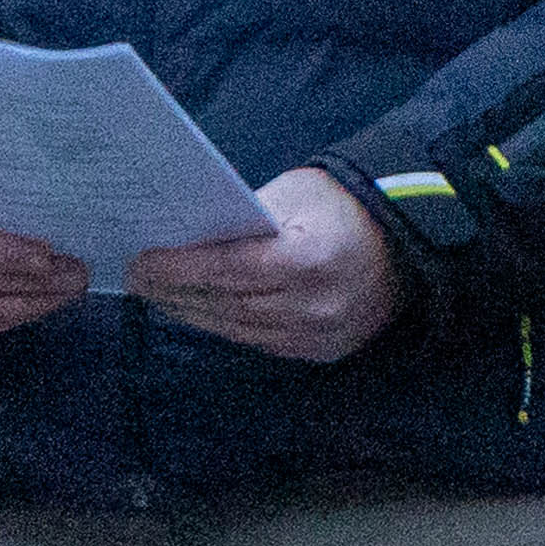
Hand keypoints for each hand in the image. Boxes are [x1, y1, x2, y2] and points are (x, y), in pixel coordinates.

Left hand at [133, 169, 399, 364]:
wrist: (407, 238)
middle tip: (137, 279)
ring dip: (193, 313)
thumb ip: (244, 219)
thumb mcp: (294, 193)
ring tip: (160, 296)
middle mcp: (314, 306)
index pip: (228, 270)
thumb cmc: (343, 204)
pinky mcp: (321, 352)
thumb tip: (184, 238)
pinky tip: (200, 310)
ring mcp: (319, 336)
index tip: (140, 263)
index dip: (179, 269)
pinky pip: (259, 342)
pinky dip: (225, 326)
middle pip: (226, 304)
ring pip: (238, 329)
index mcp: (309, 260)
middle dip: (175, 292)